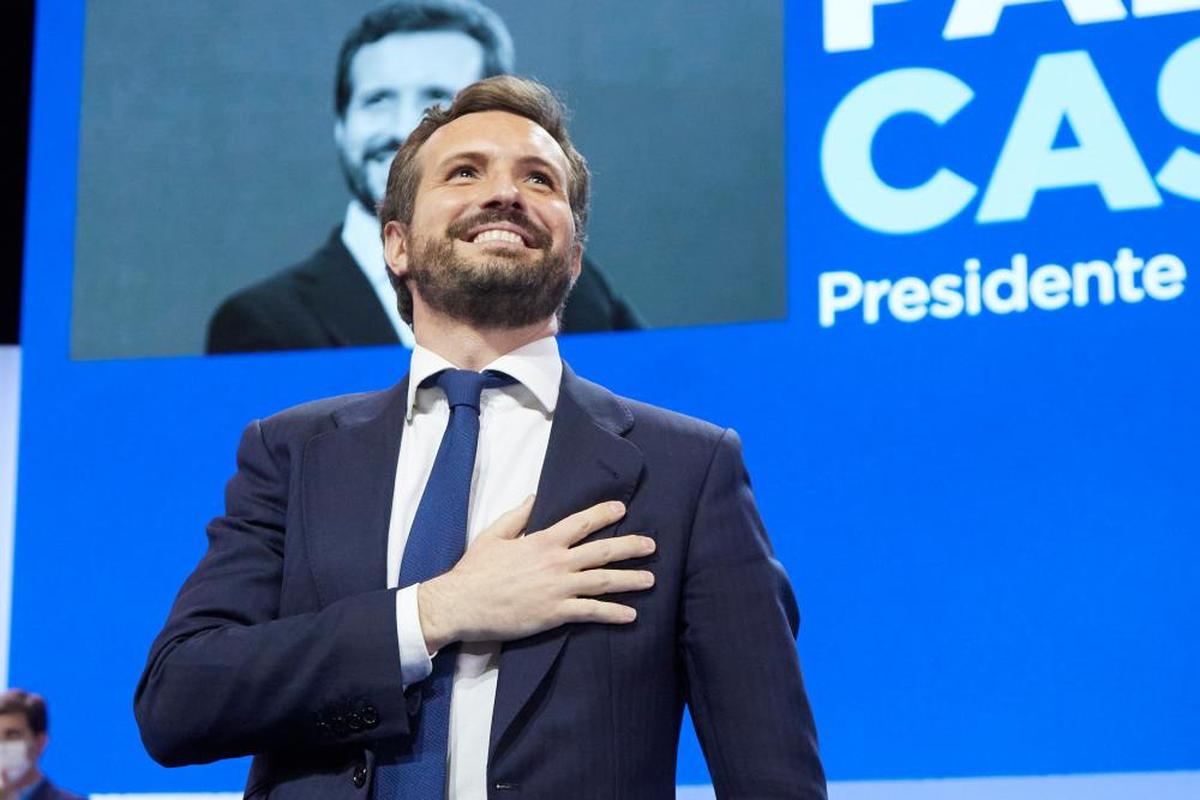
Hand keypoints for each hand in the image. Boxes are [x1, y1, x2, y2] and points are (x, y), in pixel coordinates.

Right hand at [417, 498, 654, 651]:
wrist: (462, 603)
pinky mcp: (555, 613)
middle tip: (651, 545)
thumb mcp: (494, 535)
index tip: (622, 509)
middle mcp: (556, 562)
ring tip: (650, 579)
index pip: (581, 522)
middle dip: (630, 547)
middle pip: (602, 551)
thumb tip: (534, 498)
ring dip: (630, 579)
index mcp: (542, 540)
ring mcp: (558, 588)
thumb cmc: (475, 570)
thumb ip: (517, 516)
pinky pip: (591, 612)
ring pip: (603, 581)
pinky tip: (631, 615)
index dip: (604, 513)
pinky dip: (613, 613)